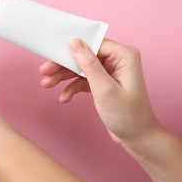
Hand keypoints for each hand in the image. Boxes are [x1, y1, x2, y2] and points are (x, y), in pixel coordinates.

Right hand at [39, 38, 160, 143]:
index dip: (72, 48)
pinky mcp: (103, 83)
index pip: (93, 43)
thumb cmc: (128, 115)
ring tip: (47, 84)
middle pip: (84, 56)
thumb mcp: (105, 89)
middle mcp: (117, 60)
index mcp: (124, 56)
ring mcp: (110, 72)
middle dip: (63, 65)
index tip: (53, 53)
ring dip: (64, 76)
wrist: (136, 138)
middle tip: (44, 71)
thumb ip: (89, 65)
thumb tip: (75, 43)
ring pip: (81, 68)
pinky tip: (64, 97)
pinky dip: (73, 87)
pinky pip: (83, 80)